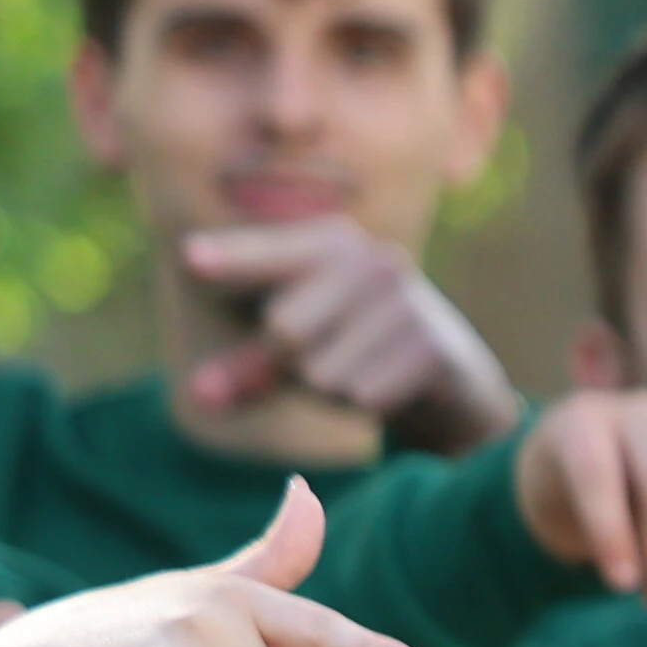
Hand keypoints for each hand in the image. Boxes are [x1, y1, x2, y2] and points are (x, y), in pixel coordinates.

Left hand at [175, 218, 522, 454]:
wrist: (457, 381)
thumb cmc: (358, 352)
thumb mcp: (299, 350)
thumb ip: (247, 367)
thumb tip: (200, 397)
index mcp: (331, 241)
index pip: (263, 254)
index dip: (229, 261)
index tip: (189, 258)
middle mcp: (370, 259)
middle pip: (283, 329)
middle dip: (289, 363)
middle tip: (328, 358)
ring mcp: (405, 301)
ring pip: (320, 371)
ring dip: (333, 389)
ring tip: (365, 372)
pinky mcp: (431, 347)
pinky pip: (361, 395)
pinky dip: (368, 405)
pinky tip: (393, 390)